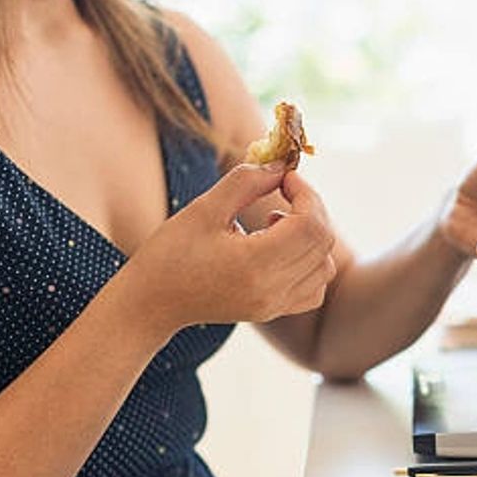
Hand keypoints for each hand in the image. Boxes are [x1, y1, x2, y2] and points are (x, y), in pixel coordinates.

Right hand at [129, 164, 336, 329]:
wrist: (151, 302)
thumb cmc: (170, 253)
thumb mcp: (204, 208)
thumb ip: (247, 182)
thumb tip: (282, 166)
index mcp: (254, 264)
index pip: (311, 225)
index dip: (306, 192)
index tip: (284, 176)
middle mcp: (272, 290)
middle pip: (322, 242)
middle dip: (311, 207)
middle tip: (282, 189)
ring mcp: (274, 305)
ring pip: (324, 265)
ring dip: (310, 236)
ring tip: (273, 224)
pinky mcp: (272, 311)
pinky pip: (314, 288)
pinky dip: (309, 263)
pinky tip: (278, 249)